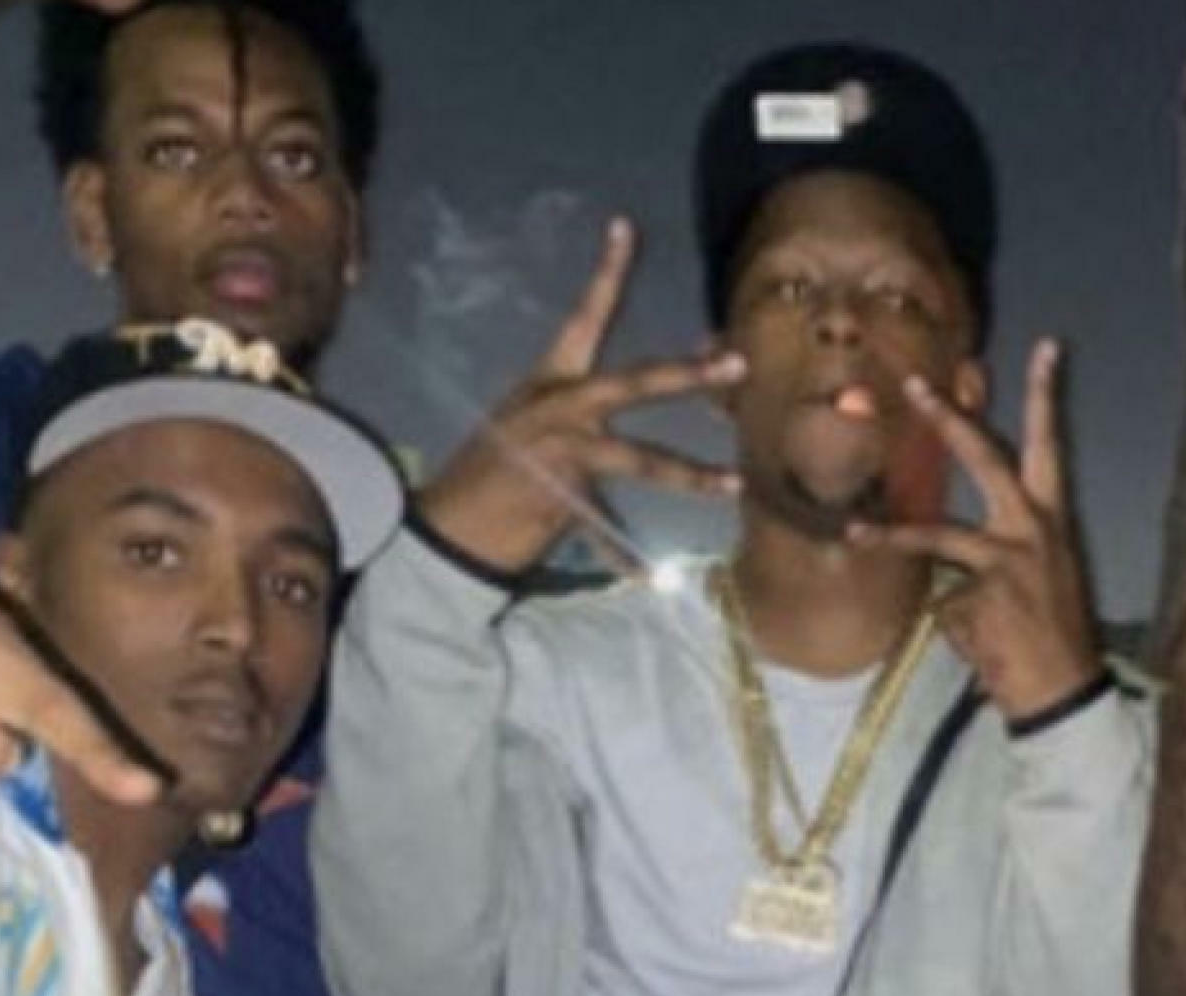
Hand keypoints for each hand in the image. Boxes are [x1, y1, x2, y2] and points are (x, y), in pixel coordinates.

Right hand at [416, 218, 744, 576]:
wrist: (448, 527)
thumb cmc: (491, 475)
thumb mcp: (530, 428)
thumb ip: (582, 418)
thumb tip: (630, 410)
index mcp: (549, 382)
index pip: (584, 317)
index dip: (606, 272)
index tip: (627, 227)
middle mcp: (559, 407)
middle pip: (633, 382)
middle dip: (687, 374)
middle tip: (737, 363)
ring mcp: (562, 452)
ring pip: (639, 458)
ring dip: (689, 473)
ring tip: (732, 483)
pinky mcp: (562, 499)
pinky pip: (605, 532)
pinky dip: (622, 556)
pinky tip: (647, 578)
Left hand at [846, 341, 1104, 724]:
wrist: (1064, 697)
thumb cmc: (1054, 639)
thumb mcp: (1042, 578)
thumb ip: (1003, 547)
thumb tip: (952, 550)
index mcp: (1053, 519)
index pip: (1049, 446)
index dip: (1047, 396)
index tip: (1048, 344)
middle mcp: (1033, 530)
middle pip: (987, 459)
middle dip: (949, 421)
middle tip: (914, 385)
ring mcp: (1006, 562)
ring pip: (941, 536)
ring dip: (894, 536)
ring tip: (856, 533)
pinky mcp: (980, 600)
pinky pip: (942, 602)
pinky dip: (950, 624)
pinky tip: (977, 647)